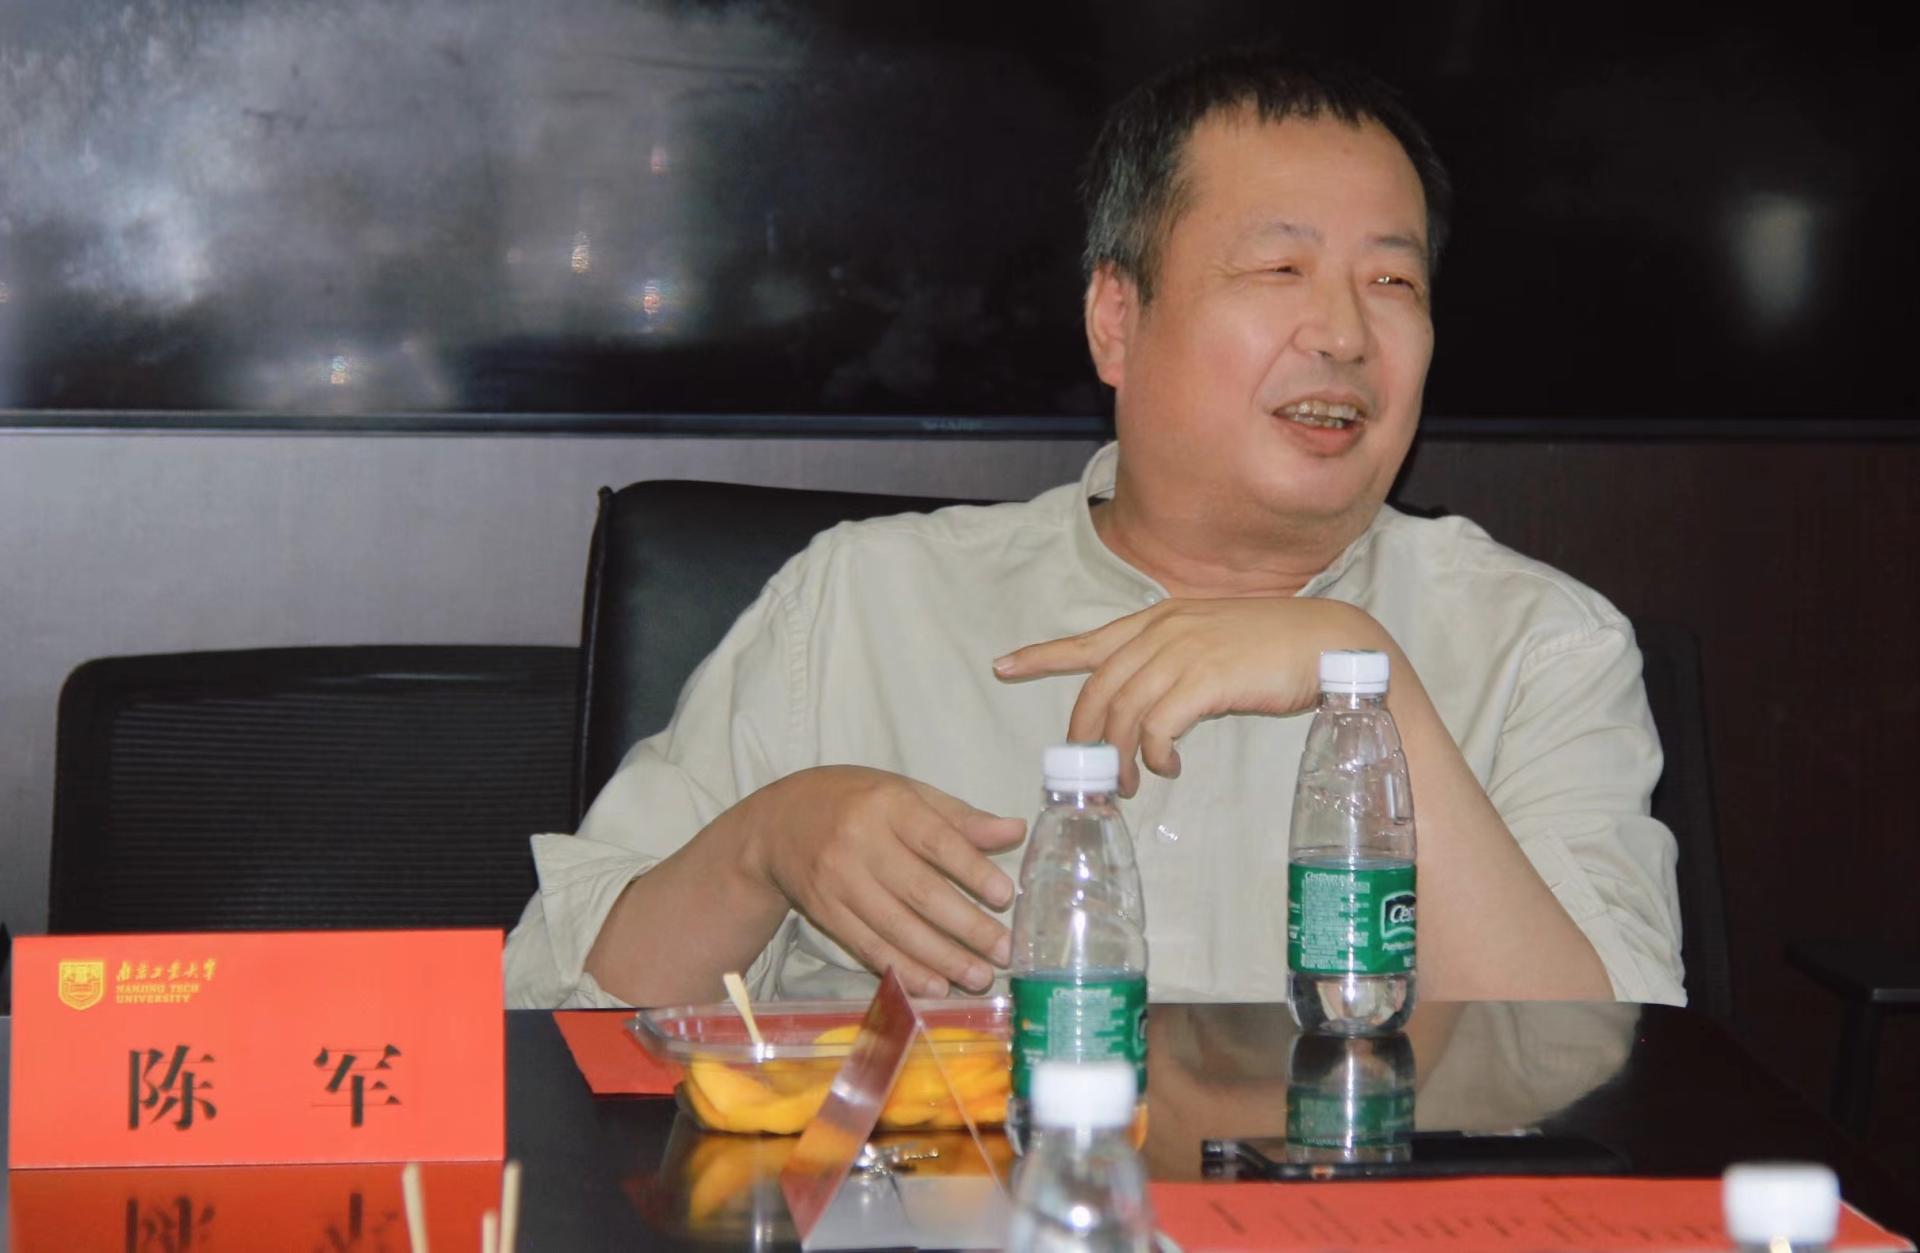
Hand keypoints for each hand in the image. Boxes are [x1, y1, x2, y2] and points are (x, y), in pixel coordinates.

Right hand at [738, 766, 1025, 996]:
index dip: (971, 870)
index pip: (936, 841)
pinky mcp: (825, 913)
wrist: (778, 822)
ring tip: (979, 976)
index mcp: (887, 805)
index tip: (1004, 897)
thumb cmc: (856, 802)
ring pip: (896, 927)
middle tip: (1003, 951)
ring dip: (941, 958)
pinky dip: (903, 969)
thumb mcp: (906, 793)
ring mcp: (839, 881)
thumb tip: (1015, 830)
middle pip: (919, 891)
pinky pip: (869, 946)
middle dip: (966, 926)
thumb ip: (960, 816)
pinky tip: (934, 985)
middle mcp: (860, 843)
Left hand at [993, 598, 1386, 795]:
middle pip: (1097, 690)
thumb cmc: (1274, 647)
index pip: (1088, 641)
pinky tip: (1168, 768)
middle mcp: (1162, 631)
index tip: (1004, 667)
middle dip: (1086, 736)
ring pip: (1123, 714)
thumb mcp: (1211, 642)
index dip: (1042, 656)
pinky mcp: (1206, 681)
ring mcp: (1183, 653)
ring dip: (1120, 757)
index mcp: (1158, 620)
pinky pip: (1158, 728)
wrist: (1328, 641)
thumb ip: (1175, 662)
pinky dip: (1154, 755)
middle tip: (1091, 773)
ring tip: (1129, 783)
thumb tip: (1152, 706)